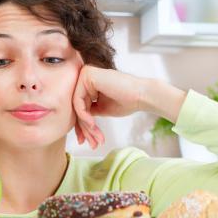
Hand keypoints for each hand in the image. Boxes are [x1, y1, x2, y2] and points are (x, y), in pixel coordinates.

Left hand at [72, 65, 186, 148]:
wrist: (142, 96)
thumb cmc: (126, 101)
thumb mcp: (101, 108)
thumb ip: (88, 111)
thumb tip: (75, 121)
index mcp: (88, 82)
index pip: (79, 106)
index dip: (82, 126)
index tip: (85, 141)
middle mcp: (85, 76)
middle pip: (77, 106)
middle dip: (84, 128)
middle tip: (91, 144)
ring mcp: (85, 74)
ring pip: (76, 106)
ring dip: (85, 125)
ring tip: (95, 138)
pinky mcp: (87, 75)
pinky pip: (78, 100)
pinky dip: (84, 116)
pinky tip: (92, 125)